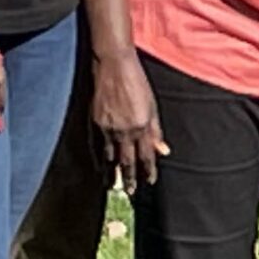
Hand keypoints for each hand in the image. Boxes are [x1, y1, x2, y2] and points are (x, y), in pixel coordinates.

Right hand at [92, 46, 165, 191]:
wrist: (114, 67)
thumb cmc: (137, 83)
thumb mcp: (152, 106)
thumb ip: (156, 130)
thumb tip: (163, 150)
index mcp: (142, 126)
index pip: (146, 154)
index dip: (148, 169)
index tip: (150, 182)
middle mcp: (125, 130)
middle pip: (128, 160)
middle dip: (130, 177)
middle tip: (131, 192)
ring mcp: (108, 128)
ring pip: (111, 156)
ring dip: (113, 172)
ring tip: (114, 186)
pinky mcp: (95, 122)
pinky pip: (98, 146)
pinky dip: (101, 158)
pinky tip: (101, 166)